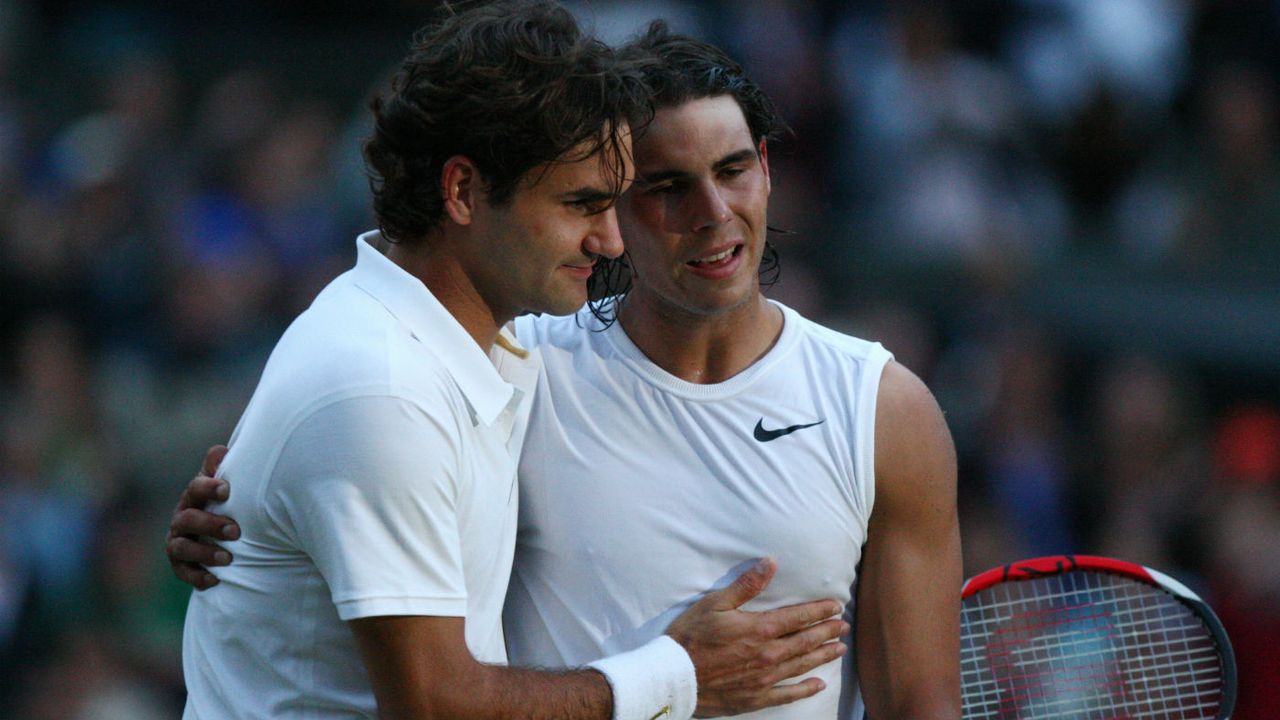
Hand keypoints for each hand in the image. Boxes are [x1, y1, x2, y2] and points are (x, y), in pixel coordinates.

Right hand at [165, 445, 241, 589]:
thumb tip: (221, 450)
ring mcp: (178, 542)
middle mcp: (182, 518)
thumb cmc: (227, 504)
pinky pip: (182, 573)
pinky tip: (215, 580)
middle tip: (235, 532)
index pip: (195, 488)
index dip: (208, 487)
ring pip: (181, 547)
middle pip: (188, 519)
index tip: (227, 490)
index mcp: (194, 497)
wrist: (222, 535)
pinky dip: (197, 577)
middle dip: (210, 525)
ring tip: (228, 559)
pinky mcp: (180, 564)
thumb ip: (222, 469)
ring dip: (204, 553)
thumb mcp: (225, 486)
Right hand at [665, 558, 848, 716]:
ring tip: (839, 649)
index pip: (799, 617)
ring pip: (802, 665)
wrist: (674, 676)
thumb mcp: (715, 603)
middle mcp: (769, 655)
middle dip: (827, 632)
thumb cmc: (691, 636)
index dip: (820, 611)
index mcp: (760, 629)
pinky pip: (788, 694)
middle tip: (843, 626)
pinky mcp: (756, 697)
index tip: (836, 606)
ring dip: (822, 656)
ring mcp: (765, 678)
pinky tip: (818, 685)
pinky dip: (805, 690)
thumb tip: (770, 563)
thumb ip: (746, 585)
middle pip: (806, 641)